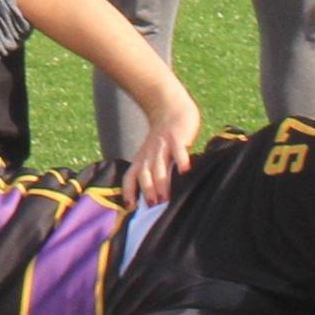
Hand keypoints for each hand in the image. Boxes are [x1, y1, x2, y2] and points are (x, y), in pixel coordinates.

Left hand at [124, 91, 201, 207]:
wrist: (170, 106)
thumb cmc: (162, 137)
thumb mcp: (152, 153)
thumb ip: (153, 172)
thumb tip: (156, 199)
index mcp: (142, 158)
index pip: (131, 176)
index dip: (129, 191)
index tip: (130, 207)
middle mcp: (150, 154)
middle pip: (144, 173)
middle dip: (147, 189)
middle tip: (152, 206)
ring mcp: (163, 145)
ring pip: (159, 165)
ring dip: (161, 182)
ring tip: (165, 197)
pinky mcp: (177, 137)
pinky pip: (178, 150)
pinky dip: (181, 160)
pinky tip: (185, 172)